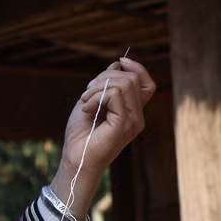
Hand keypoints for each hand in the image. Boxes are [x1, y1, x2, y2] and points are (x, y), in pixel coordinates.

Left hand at [51, 56, 155, 216]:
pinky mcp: (124, 124)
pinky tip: (86, 109)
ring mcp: (133, 121)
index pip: (146, 83)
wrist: (74, 159)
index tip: (119, 61)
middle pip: (132, 79)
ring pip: (125, 84)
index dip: (136, 67)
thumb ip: (105, 85)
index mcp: (131, 111)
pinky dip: (96, 96)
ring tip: (85, 101)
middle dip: (105, 77)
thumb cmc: (81, 135)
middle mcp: (136, 116)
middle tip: (86, 93)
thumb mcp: (92, 101)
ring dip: (98, 87)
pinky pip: (115, 94)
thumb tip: (116, 65)